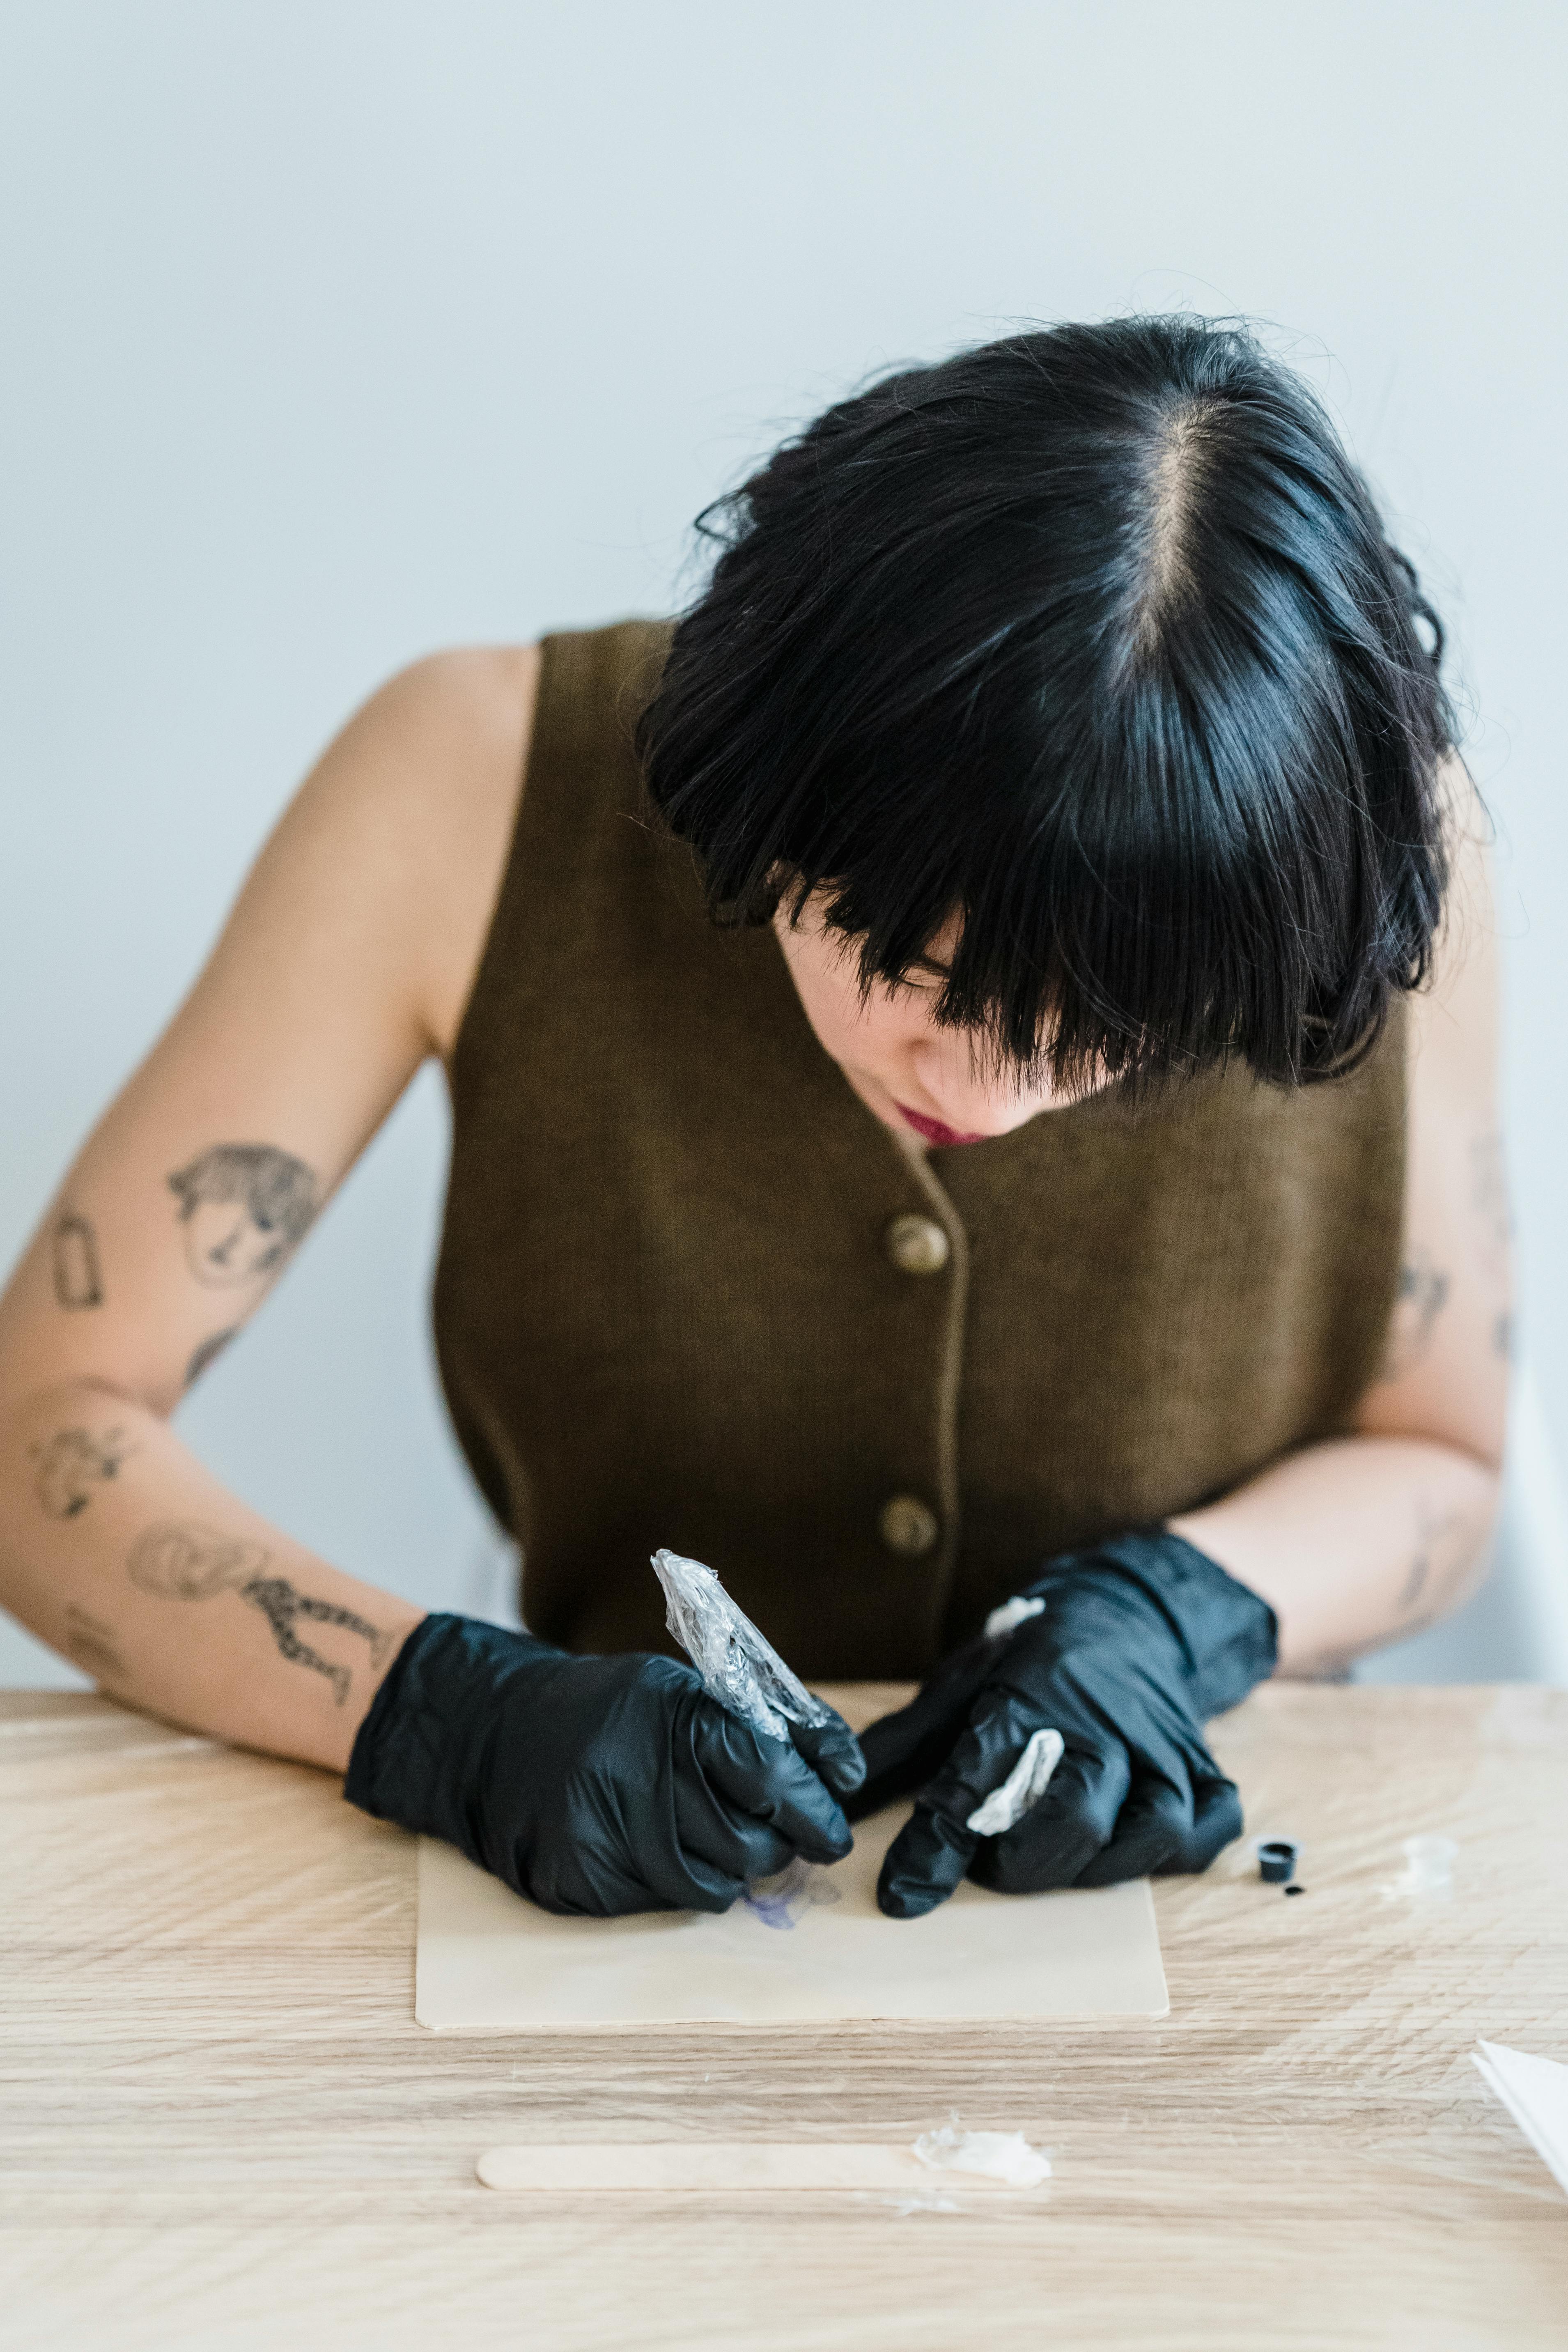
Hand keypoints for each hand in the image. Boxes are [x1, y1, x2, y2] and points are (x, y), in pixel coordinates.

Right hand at [345, 1614, 863, 1915]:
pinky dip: (679, 1883)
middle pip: (753, 1845)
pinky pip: (665, 1904)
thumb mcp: (681, 1690)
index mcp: (674, 1718)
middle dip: (781, 1845)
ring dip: (734, 1869)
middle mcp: (640, 1778)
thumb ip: (762, 1726)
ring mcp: (608, 1835)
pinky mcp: (582, 1881)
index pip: (771, 1776)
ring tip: (716, 1836)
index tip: (835, 1824)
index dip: (815, 1807)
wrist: (494, 1733)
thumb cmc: (607, 1709)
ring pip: (716, 1887)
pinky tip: (659, 1848)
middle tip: (781, 1834)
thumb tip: (844, 1772)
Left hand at [847, 1531, 1276, 1917]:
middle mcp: (1104, 1720)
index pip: (980, 1772)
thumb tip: (833, 1809)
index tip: (903, 1893)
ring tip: (1049, 1857)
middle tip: (987, 1865)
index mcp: (1031, 1691)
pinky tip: (1128, 1849)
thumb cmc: (1030, 1659)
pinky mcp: (1202, 1767)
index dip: (937, 1841)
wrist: (1125, 1611)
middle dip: (1021, 1861)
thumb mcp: (958, 1684)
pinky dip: (1174, 1853)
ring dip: (1094, 1865)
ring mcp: (1162, 1746)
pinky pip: (1206, 1828)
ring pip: (1150, 1829)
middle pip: (1077, 1812)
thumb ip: (899, 1749)